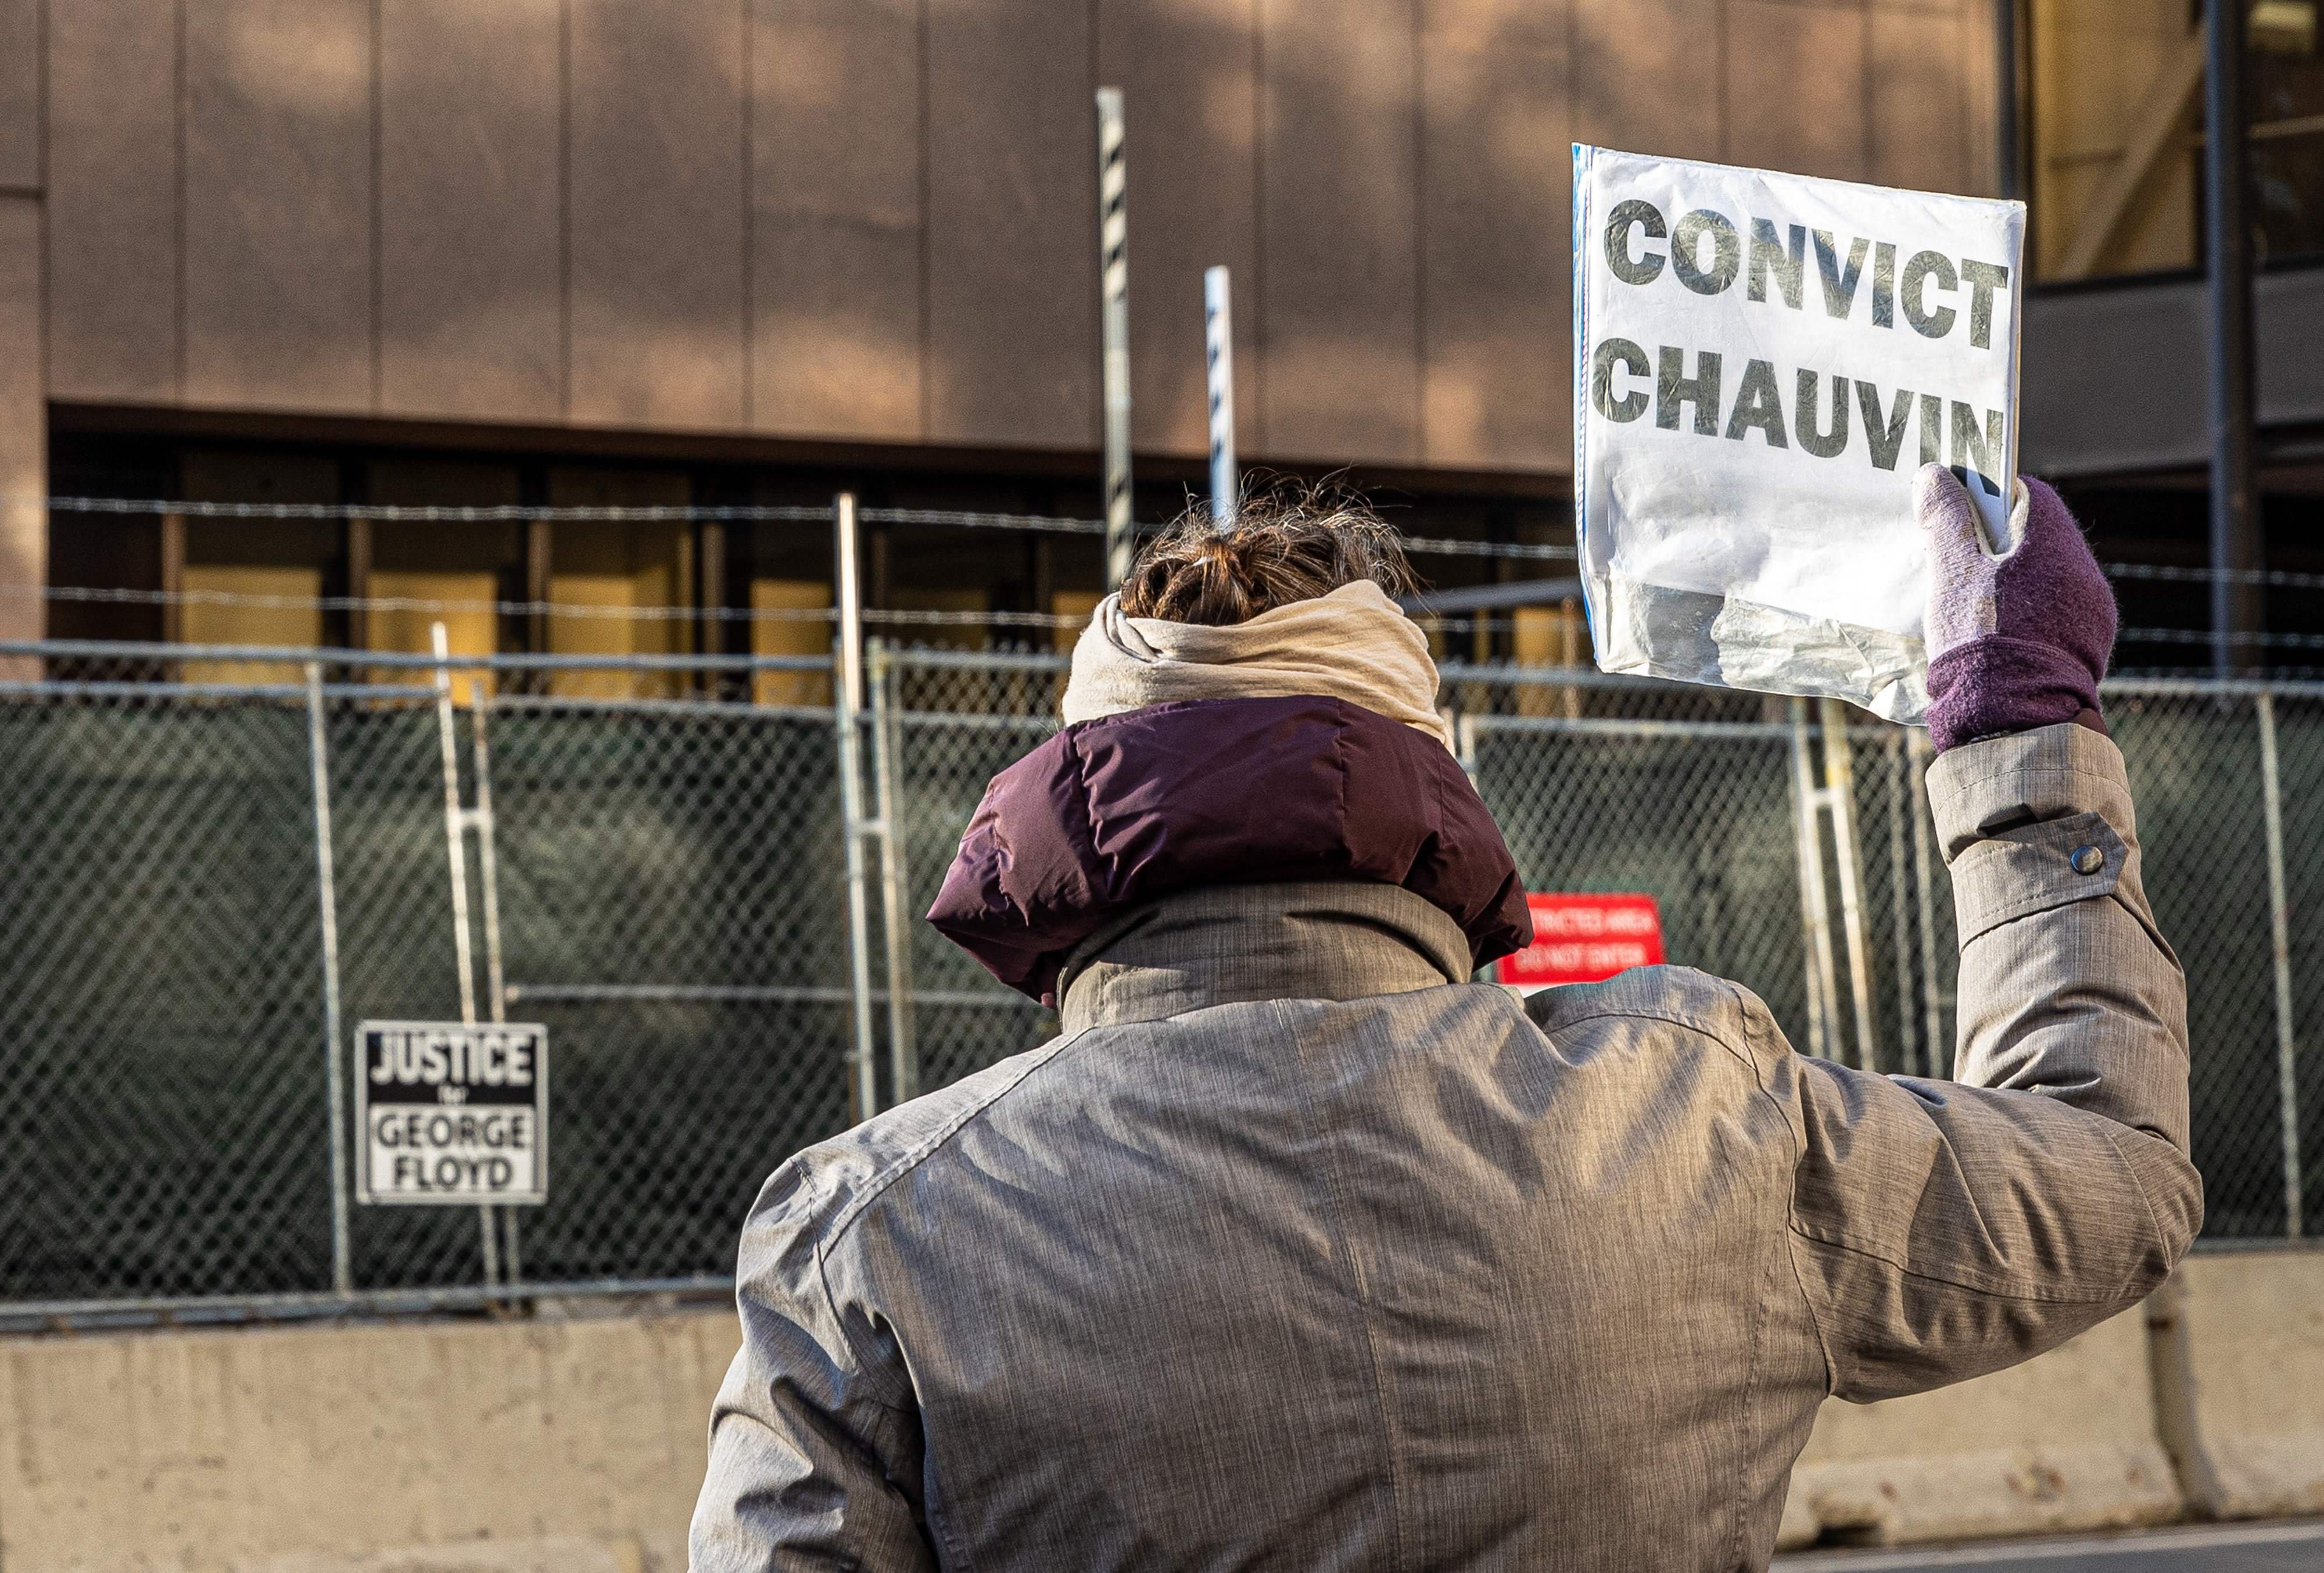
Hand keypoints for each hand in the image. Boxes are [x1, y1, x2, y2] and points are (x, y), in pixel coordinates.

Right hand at [1918, 462, 2115, 752]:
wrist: (2014, 723)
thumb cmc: (1981, 642)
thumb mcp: (1952, 576)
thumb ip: (1945, 521)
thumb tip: (1935, 476)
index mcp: (2056, 548)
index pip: (2031, 495)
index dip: (1991, 492)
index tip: (1957, 502)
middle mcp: (2084, 577)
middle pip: (2039, 537)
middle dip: (1996, 537)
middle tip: (1954, 548)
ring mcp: (2091, 616)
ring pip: (2046, 578)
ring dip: (2010, 576)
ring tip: (1968, 594)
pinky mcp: (2086, 650)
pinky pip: (2054, 614)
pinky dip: (2025, 611)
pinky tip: (1994, 630)